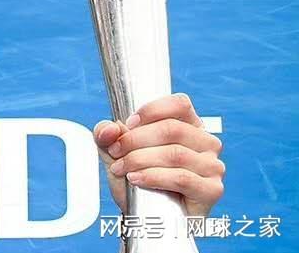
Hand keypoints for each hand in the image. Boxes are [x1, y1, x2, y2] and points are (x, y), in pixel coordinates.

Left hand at [93, 93, 224, 217]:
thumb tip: (110, 128)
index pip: (179, 104)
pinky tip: (136, 179)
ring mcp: (213, 166)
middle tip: (115, 151)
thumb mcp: (114, 151)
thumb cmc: (136, 178)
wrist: (144, 216)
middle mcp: (206, 142)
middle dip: (135, 139)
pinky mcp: (212, 189)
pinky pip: (182, 177)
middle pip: (172, 129)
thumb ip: (106, 134)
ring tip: (121, 169)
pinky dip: (153, 177)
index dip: (151, 111)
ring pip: (174, 153)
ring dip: (140, 160)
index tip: (127, 124)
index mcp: (189, 125)